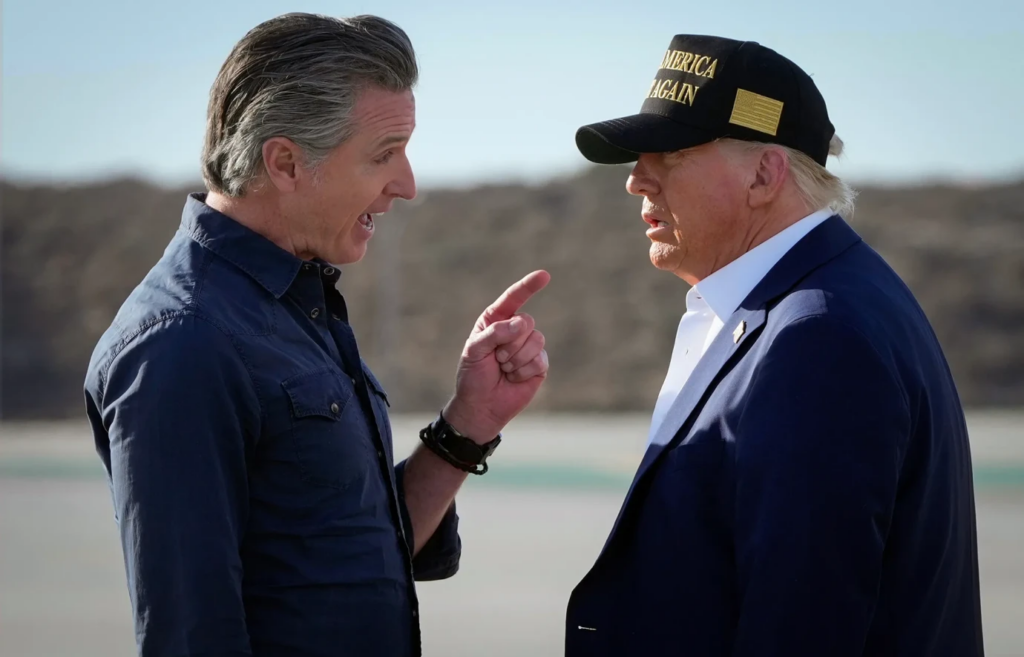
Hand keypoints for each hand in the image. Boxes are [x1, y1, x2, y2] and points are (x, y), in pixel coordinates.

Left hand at [443, 270, 550, 441]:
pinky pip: (540, 359)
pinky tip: (514, 378)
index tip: (544, 275)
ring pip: (536, 340)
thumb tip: (522, 324)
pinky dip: (523, 371)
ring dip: (516, 359)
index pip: (514, 298)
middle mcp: (514, 330)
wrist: (481, 406)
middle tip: (496, 358)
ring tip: (504, 369)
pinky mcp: (539, 364)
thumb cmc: (473, 375)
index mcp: (496, 320)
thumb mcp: (474, 350)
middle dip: (509, 343)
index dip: (529, 286)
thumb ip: (495, 333)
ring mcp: (529, 347)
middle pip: (526, 322)